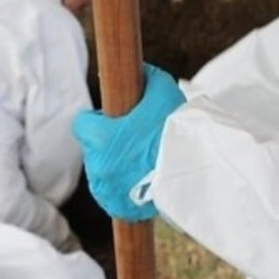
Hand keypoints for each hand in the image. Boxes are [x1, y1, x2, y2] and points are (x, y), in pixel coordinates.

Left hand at [71, 63, 184, 221]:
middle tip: (136, 140)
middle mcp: (97, 166)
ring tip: (143, 161)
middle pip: (92, 148)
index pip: (81, 124)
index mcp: (100, 138)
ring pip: (101, 171)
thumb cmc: (179, 129)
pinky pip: (111, 193)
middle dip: (108, 143)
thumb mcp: (163, 91)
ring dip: (114, 165)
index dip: (97, 120)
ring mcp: (105, 190)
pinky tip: (141, 180)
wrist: (198, 171)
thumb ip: (145, 78)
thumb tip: (138, 72)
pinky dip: (122, 187)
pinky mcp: (116, 207)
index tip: (113, 120)